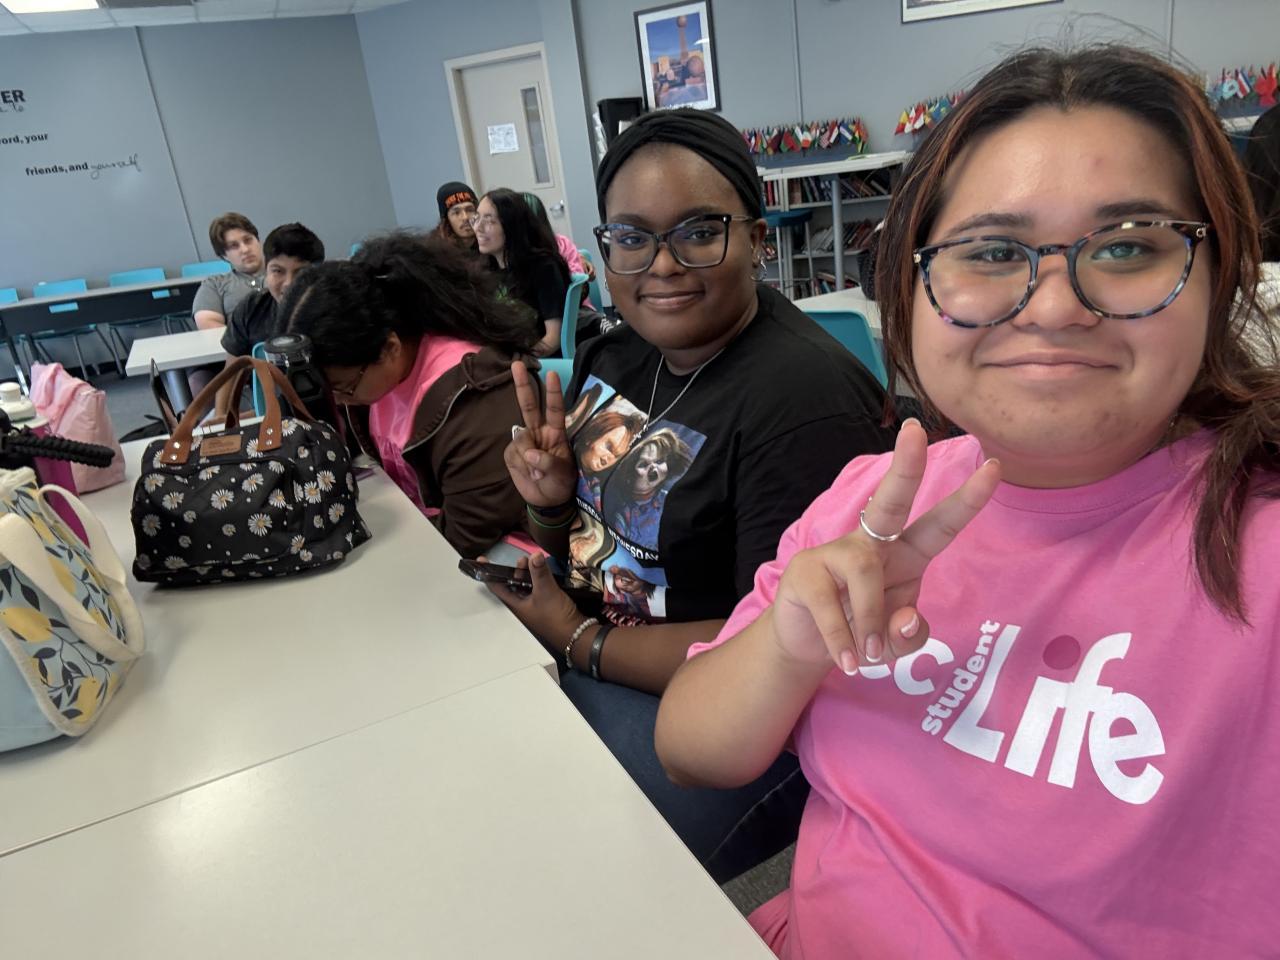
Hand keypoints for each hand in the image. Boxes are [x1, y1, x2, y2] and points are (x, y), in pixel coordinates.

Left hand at [479, 554, 584, 657]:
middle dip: (514, 569)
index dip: (489, 573)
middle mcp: (522, 604)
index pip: (497, 587)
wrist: (576, 633)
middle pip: (512, 583)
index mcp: (515, 604)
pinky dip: (538, 577)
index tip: (482, 560)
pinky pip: (537, 587)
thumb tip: (534, 554)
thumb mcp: (546, 591)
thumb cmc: (555, 615)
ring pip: (526, 585)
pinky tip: (543, 570)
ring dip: (527, 572)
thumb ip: (539, 572)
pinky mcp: (546, 603)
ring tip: (534, 561)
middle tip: (522, 559)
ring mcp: (534, 604)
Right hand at [504, 362, 576, 507]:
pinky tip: (528, 473)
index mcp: (556, 432)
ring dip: (528, 457)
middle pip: (529, 405)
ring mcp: (524, 442)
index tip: (551, 374)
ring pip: (520, 438)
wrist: (547, 501)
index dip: (553, 393)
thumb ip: (548, 462)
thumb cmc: (561, 484)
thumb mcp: (562, 475)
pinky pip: (513, 453)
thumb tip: (530, 453)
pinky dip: (520, 465)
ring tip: (538, 473)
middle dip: (523, 385)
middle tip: (517, 364)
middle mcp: (539, 432)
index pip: (555, 409)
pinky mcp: (512, 453)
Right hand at [768, 420, 999, 674]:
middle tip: (915, 431)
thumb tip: (906, 618)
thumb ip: (910, 636)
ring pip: (865, 574)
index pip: (941, 525)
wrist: (806, 645)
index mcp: (906, 555)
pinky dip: (844, 641)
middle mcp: (873, 545)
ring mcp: (835, 554)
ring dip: (870, 623)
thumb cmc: (860, 632)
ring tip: (868, 657)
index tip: (994, 467)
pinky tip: (848, 660)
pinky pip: (831, 605)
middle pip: (890, 501)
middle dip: (905, 466)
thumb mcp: (895, 643)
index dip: (967, 500)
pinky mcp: (805, 572)